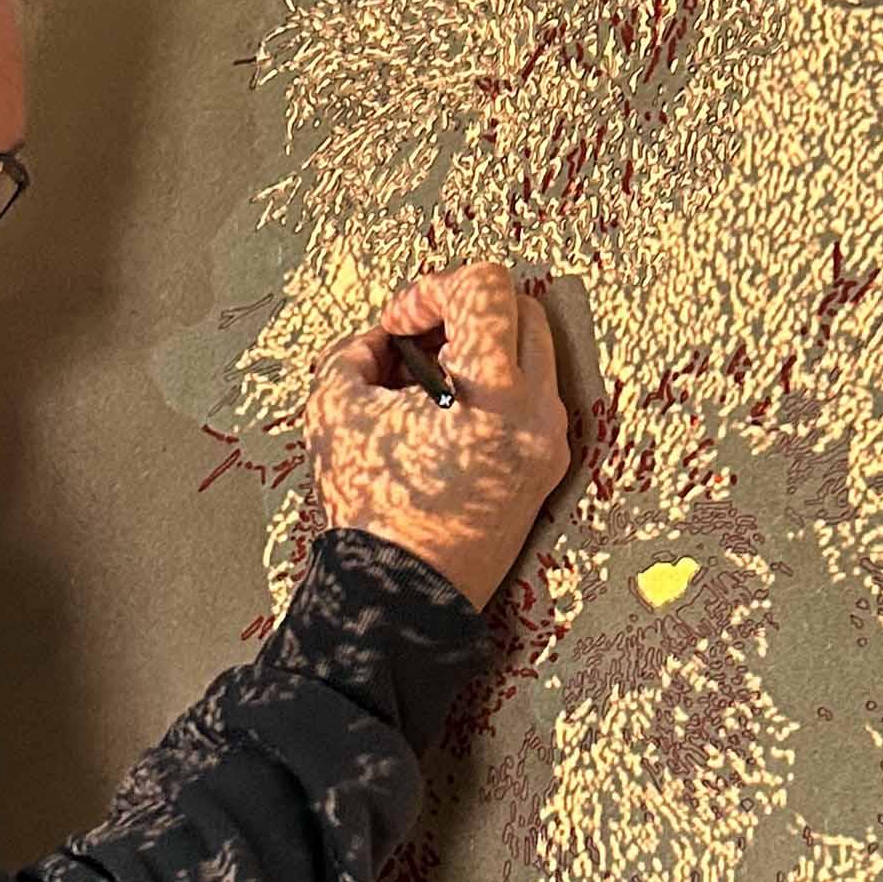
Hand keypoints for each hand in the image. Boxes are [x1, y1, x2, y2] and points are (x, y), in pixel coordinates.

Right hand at [304, 260, 572, 609]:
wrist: (404, 596)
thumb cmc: (372, 513)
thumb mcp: (334, 408)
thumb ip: (356, 352)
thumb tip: (383, 342)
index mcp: (495, 391)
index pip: (485, 286)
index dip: (430, 289)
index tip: (399, 325)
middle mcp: (537, 412)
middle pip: (520, 307)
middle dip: (462, 311)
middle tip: (416, 344)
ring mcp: (548, 441)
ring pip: (531, 350)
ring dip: (479, 347)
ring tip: (426, 384)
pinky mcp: (546, 466)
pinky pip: (530, 395)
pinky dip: (491, 386)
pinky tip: (444, 416)